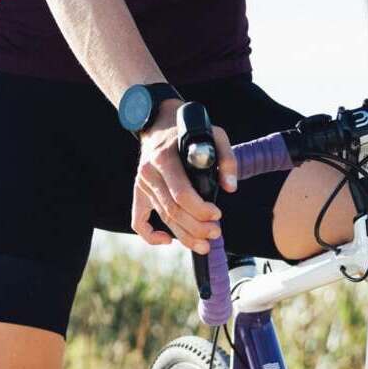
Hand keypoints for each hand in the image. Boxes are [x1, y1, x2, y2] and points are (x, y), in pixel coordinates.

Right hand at [130, 104, 238, 252]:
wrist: (159, 123)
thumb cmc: (189, 130)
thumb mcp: (213, 134)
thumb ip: (226, 159)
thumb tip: (230, 187)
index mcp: (165, 158)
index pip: (181, 194)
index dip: (200, 210)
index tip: (217, 214)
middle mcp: (150, 173)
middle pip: (173, 211)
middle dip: (196, 227)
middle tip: (215, 234)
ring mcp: (143, 184)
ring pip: (163, 218)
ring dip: (184, 236)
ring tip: (204, 245)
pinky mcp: (139, 192)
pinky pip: (138, 220)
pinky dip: (150, 236)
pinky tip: (168, 241)